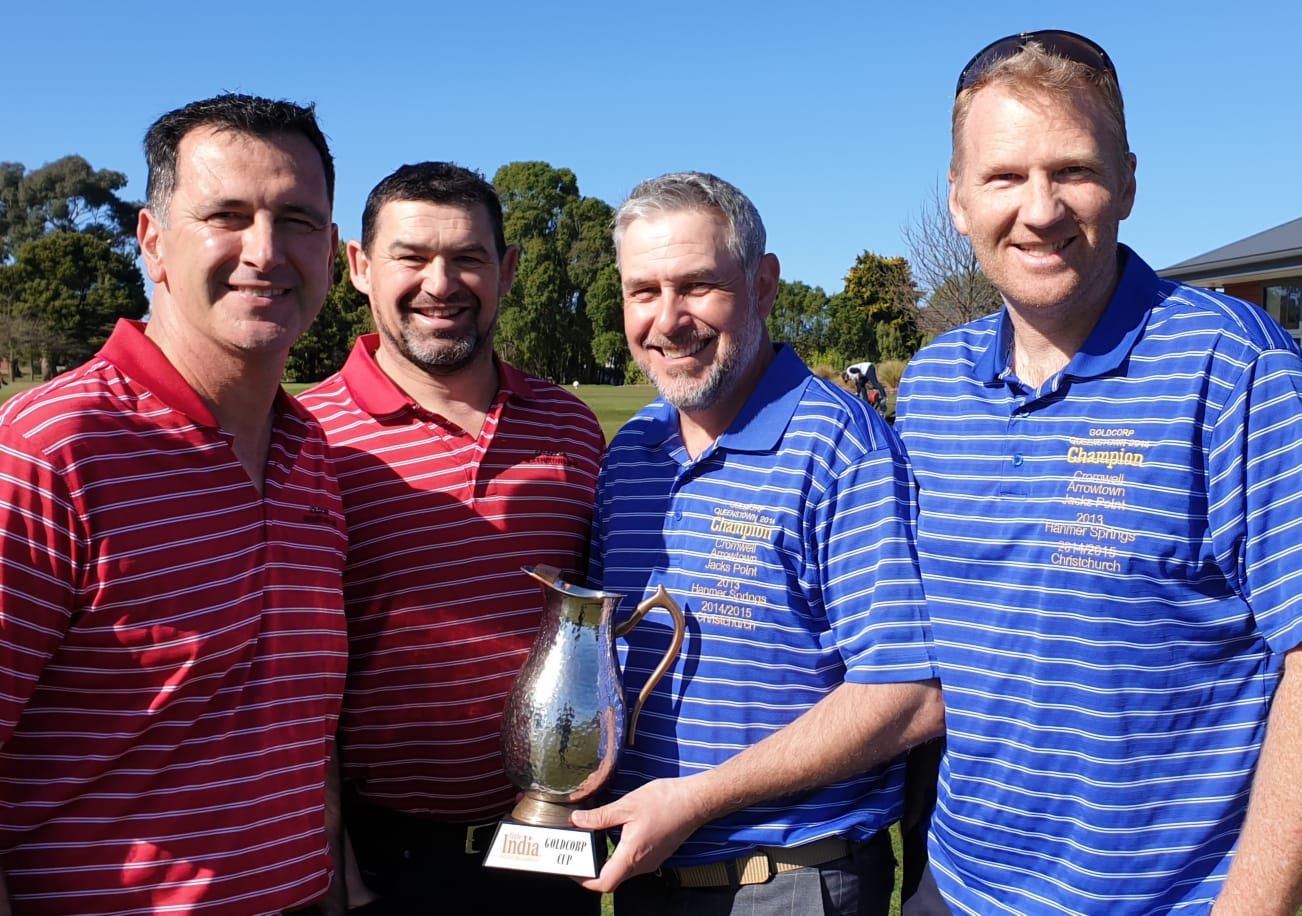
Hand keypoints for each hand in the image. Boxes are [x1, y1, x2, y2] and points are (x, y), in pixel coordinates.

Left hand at [570, 777, 708, 893]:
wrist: (695, 801)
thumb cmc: (665, 801)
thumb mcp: (627, 805)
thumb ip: (600, 816)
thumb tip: (577, 820)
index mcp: (632, 855)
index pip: (603, 883)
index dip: (584, 880)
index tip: (572, 868)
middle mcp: (642, 864)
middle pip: (611, 879)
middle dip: (591, 870)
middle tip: (578, 852)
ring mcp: (651, 861)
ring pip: (623, 871)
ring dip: (606, 861)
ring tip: (593, 842)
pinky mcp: (657, 855)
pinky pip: (634, 863)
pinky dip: (620, 855)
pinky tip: (616, 835)